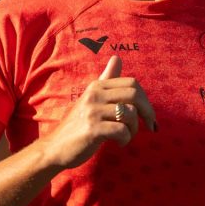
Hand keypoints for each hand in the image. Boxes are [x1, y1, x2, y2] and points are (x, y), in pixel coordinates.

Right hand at [37, 56, 156, 169]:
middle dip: (147, 112)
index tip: (148, 115)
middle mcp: (94, 94)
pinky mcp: (92, 129)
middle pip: (134, 94)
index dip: (145, 99)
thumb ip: (106, 79)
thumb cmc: (78, 125)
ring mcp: (92, 111)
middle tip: (149, 126)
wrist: (56, 147)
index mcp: (96, 86)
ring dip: (134, 129)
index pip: (132, 83)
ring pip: (130, 113)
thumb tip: (117, 58)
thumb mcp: (92, 98)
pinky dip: (125, 139)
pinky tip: (119, 143)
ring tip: (125, 136)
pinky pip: (122, 130)